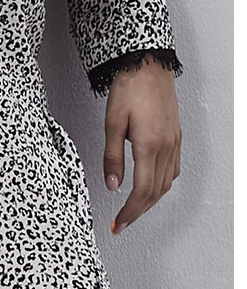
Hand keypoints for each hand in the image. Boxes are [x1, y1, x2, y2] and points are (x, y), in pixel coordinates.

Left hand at [102, 55, 180, 234]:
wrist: (148, 64)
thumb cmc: (128, 89)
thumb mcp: (112, 124)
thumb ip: (112, 157)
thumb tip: (113, 186)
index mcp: (149, 145)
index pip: (141, 190)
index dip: (129, 212)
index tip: (117, 224)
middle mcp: (166, 146)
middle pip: (155, 192)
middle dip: (138, 212)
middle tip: (121, 224)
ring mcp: (174, 141)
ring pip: (166, 183)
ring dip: (150, 201)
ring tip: (132, 211)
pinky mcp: (176, 136)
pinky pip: (173, 169)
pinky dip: (161, 185)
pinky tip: (150, 187)